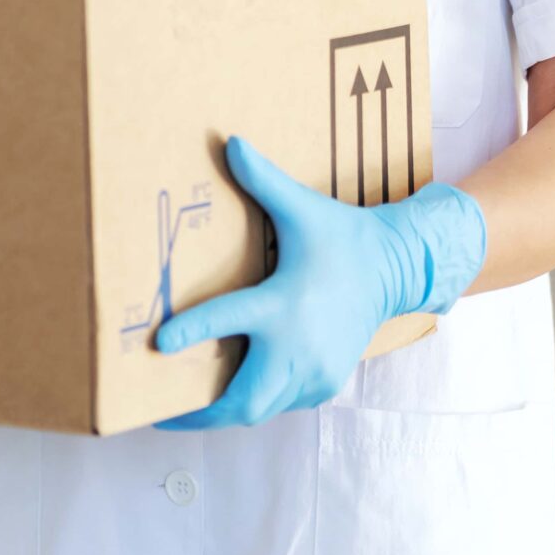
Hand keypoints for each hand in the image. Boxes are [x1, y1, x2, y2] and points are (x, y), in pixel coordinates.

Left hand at [153, 134, 485, 429]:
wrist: (394, 270)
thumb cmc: (342, 238)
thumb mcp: (302, 208)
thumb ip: (263, 179)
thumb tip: (231, 142)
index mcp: (284, 303)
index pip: (228, 321)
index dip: (193, 332)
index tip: (160, 344)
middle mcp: (298, 346)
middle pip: (243, 400)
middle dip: (201, 412)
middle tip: (159, 412)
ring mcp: (314, 371)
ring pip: (260, 408)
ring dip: (224, 409)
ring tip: (184, 409)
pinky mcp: (324, 382)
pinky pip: (281, 403)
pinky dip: (254, 401)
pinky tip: (230, 393)